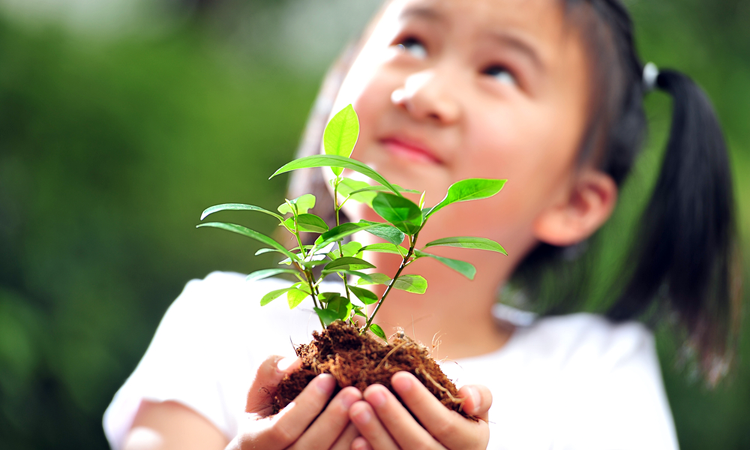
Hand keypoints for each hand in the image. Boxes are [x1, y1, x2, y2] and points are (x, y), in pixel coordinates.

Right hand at [227, 355, 362, 449]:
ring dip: (351, 434)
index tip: (328, 377)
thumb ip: (270, 371)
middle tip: (355, 391)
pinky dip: (360, 448)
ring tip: (367, 406)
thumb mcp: (258, 391)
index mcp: (257, 442)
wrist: (266, 448)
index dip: (307, 404)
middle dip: (334, 418)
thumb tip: (295, 361)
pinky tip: (372, 426)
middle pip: (311, 447)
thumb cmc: (265, 411)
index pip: (283, 428)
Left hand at [348, 372, 490, 449]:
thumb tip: (467, 396)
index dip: (422, 401)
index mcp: (471, 444)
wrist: (448, 445)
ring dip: (376, 434)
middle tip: (372, 390)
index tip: (399, 376)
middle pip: (419, 444)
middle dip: (394, 416)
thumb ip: (480, 397)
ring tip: (357, 407)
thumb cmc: (460, 417)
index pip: (446, 424)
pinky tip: (355, 439)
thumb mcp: (478, 407)